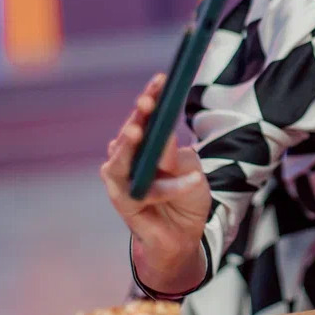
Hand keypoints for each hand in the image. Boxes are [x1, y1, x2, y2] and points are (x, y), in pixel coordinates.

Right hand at [101, 74, 211, 292]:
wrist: (182, 235)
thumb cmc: (186, 196)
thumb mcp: (190, 168)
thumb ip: (175, 154)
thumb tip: (164, 137)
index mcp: (143, 142)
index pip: (146, 115)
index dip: (152, 97)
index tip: (163, 79)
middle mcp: (126, 156)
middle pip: (131, 130)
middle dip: (138, 115)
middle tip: (147, 101)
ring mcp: (120, 178)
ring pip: (124, 157)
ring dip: (131, 144)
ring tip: (140, 131)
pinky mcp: (124, 201)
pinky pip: (150, 190)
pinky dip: (172, 187)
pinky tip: (194, 180)